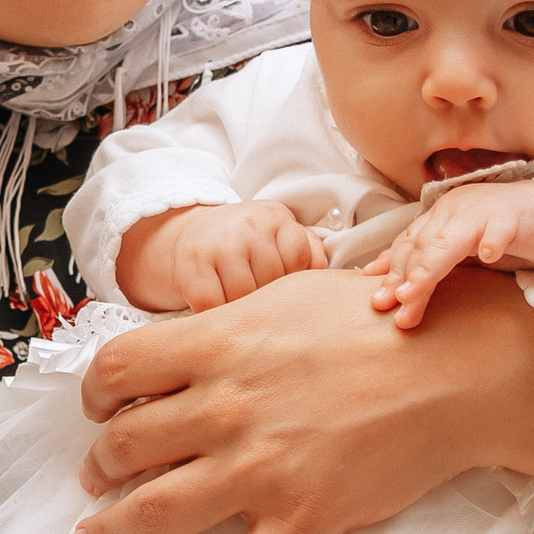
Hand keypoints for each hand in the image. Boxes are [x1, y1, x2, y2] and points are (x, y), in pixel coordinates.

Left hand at [72, 268, 512, 533]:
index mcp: (218, 344)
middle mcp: (227, 408)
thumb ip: (224, 327)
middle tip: (97, 478)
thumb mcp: (284, 294)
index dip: (96, 393)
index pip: (116, 370)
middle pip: (124, 445)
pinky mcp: (304, 521)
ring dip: (111, 532)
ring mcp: (262, 470)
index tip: (101, 407)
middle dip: (98, 467)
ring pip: (153, 513)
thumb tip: (181, 350)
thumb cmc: (378, 321)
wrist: (459, 368)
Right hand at [119, 199, 323, 313]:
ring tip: (245, 314)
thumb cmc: (248, 244)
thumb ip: (311, 253)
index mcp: (275, 217)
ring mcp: (216, 245)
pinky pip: (212, 305)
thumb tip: (342, 279)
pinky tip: (220, 314)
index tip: (287, 292)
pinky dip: (217, 316)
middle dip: (271, 302)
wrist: (193, 233)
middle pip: (273, 280)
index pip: (301, 258)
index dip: (296, 283)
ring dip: (244, 312)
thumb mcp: (280, 236)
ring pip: (244, 296)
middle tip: (267, 311)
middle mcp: (246, 225)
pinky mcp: (190, 267)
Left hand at [366, 178, 533, 328]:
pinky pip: (500, 228)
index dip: (391, 271)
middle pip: (422, 247)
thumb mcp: (461, 249)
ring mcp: (482, 210)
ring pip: (449, 240)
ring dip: (429, 267)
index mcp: (439, 215)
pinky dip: (493, 240)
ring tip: (414, 291)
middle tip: (393, 306)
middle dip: (404, 278)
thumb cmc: (505, 234)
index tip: (378, 301)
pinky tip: (488, 255)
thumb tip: (389, 282)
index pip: (408, 245)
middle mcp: (454, 209)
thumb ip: (428, 260)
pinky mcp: (514, 217)